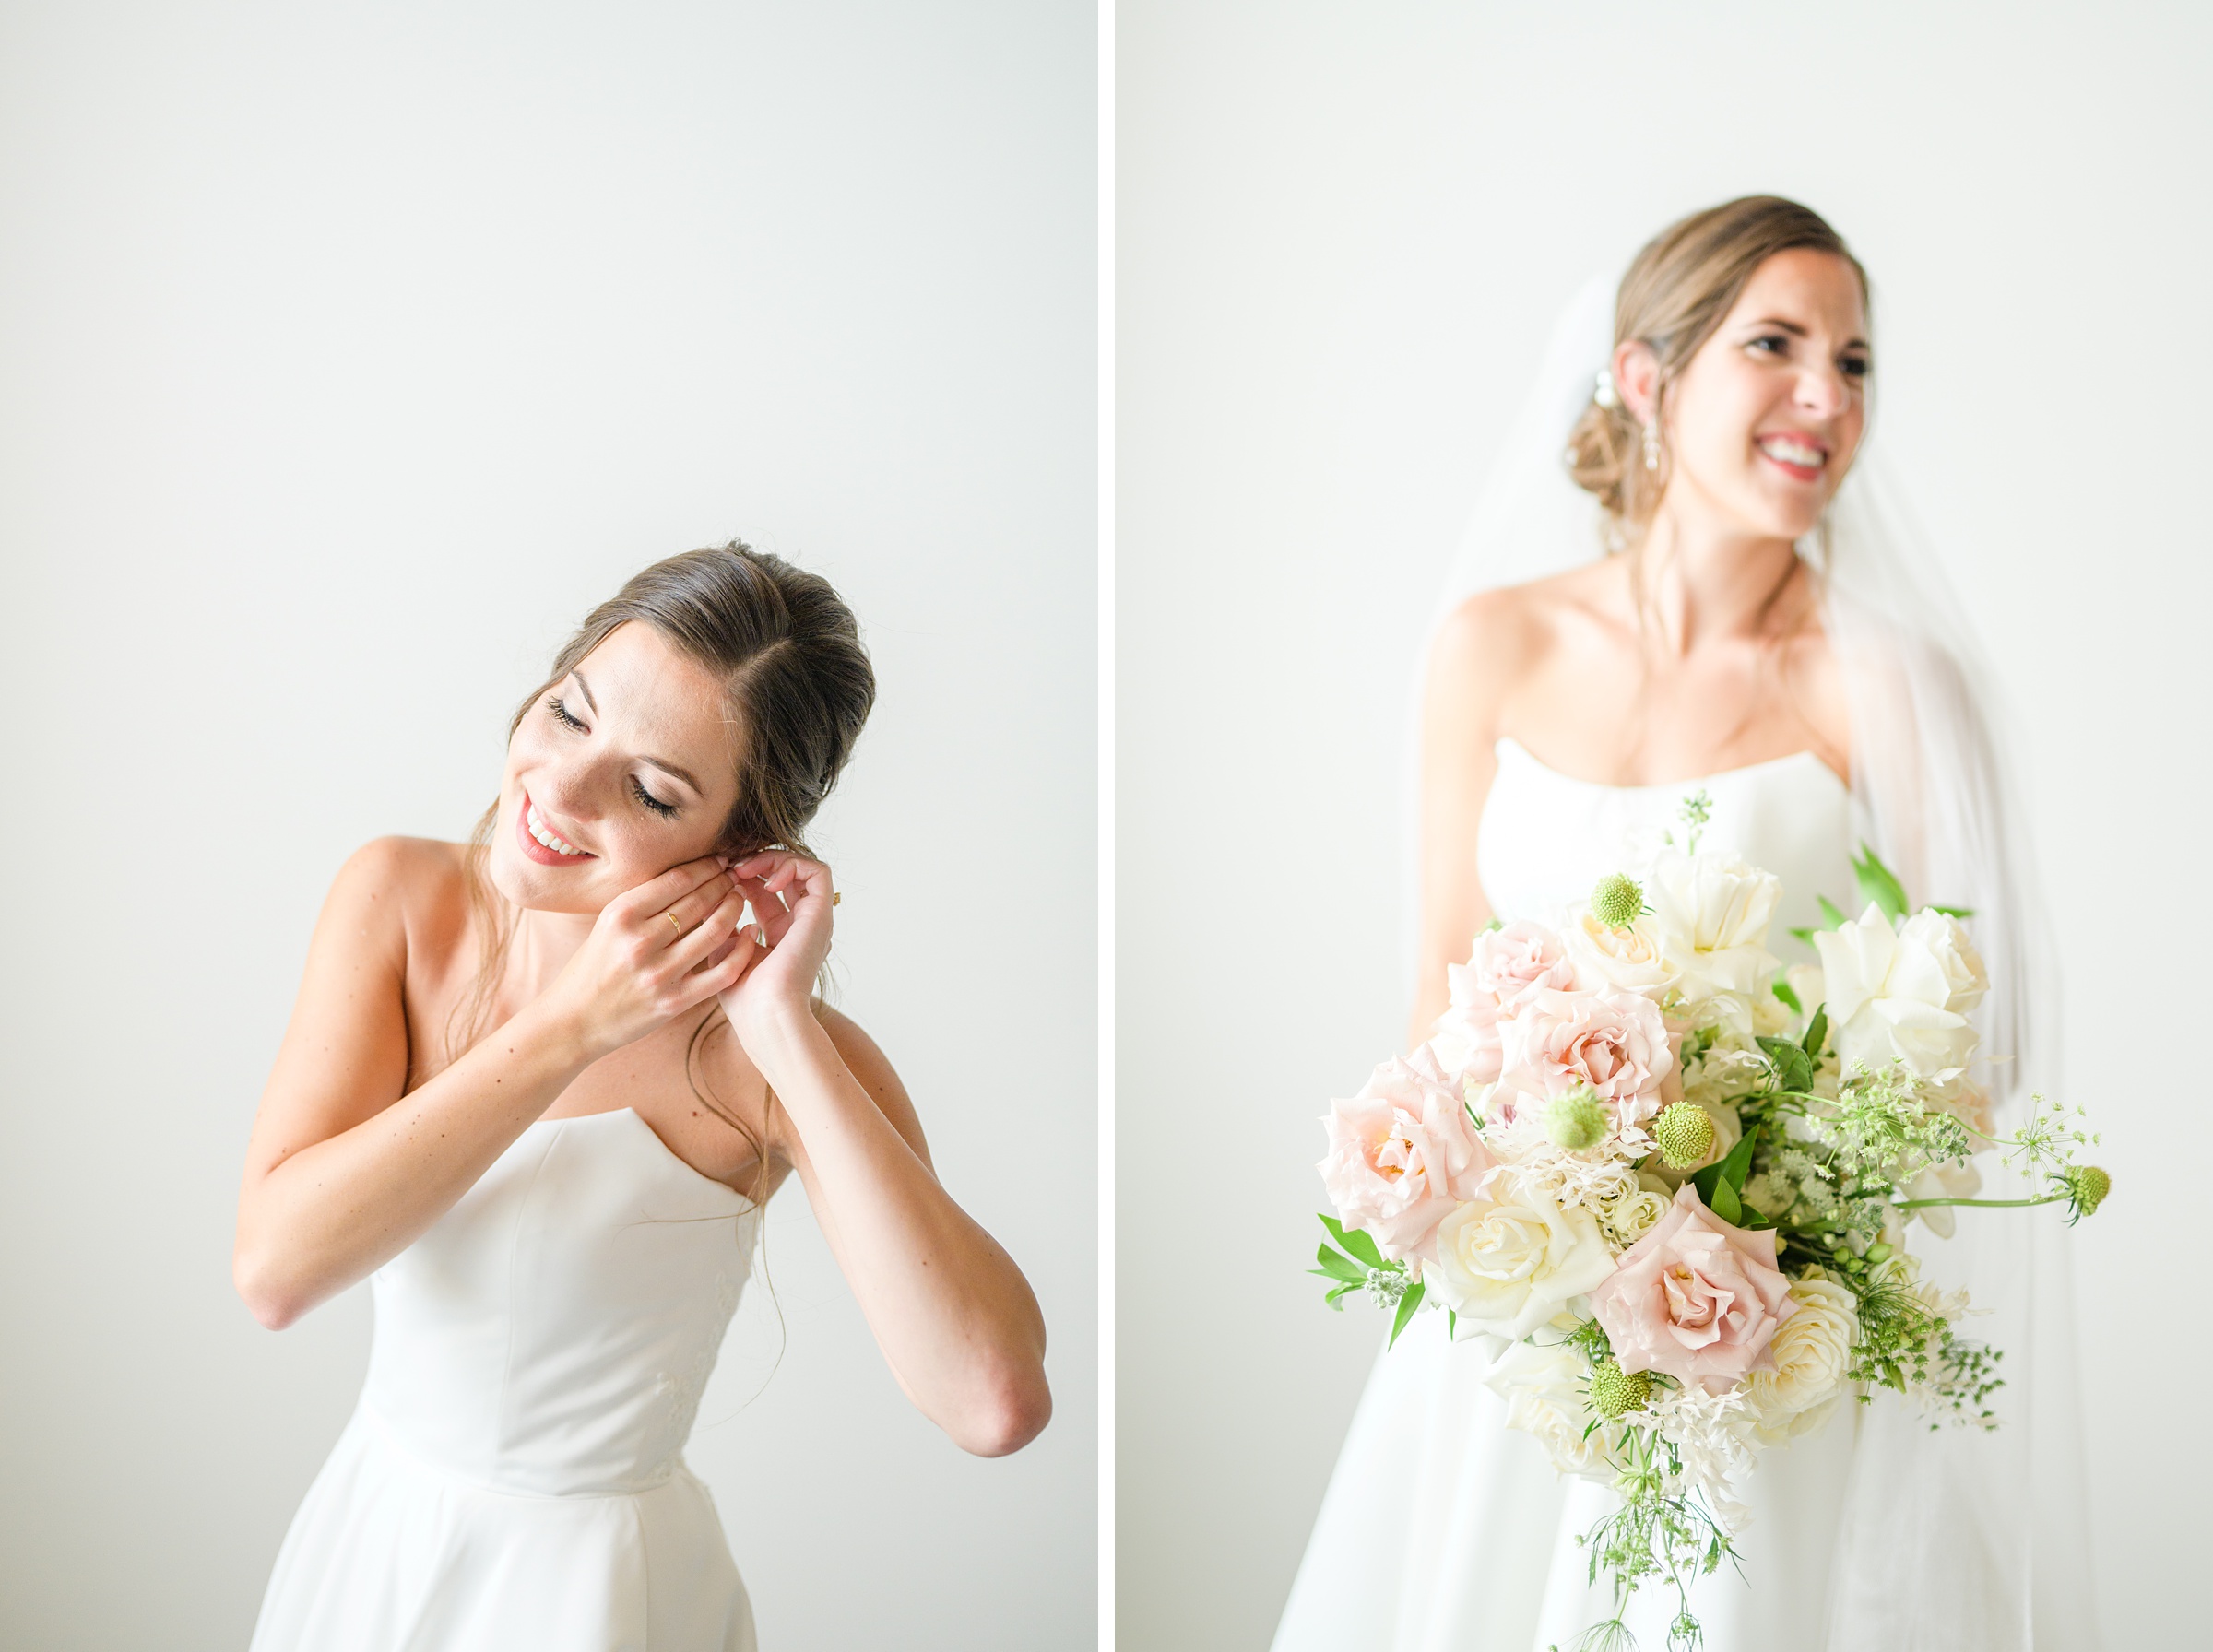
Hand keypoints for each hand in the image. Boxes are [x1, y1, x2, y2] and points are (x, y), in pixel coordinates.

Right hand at [540, 855, 755, 1058]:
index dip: (707, 866)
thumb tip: (691, 876)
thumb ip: (645, 903)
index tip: (720, 861)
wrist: (573, 1021)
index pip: (678, 880)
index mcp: (620, 915)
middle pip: (699, 901)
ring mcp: (658, 973)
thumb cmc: (593, 968)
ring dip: (734, 909)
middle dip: (724, 883)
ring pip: (715, 930)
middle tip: (736, 876)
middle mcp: (639, 942)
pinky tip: (749, 935)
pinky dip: (741, 950)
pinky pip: (722, 972)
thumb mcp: (608, 925)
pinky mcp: (674, 1002)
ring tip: (739, 899)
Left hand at [718, 850, 836, 1047]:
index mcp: (779, 936)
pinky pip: (818, 873)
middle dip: (758, 864)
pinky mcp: (820, 915)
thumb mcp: (724, 953)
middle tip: (732, 867)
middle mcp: (800, 925)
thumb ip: (720, 926)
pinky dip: (792, 865)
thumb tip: (707, 899)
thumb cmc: (745, 999)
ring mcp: (813, 919)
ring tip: (747, 869)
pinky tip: (766, 880)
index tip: (720, 876)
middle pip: (786, 876)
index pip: (764, 892)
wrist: (767, 1016)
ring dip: (774, 860)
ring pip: (803, 868)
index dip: (743, 877)